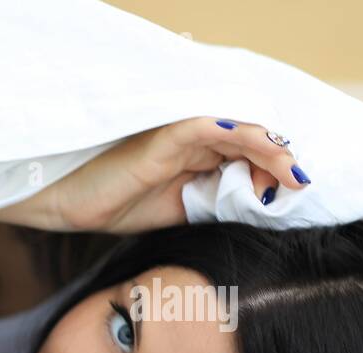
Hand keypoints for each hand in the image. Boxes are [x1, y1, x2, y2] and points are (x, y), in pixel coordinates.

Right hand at [0, 117, 310, 232]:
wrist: (63, 202)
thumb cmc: (107, 204)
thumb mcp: (170, 213)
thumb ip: (205, 206)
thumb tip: (247, 212)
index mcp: (191, 157)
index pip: (243, 156)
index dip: (270, 171)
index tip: (288, 195)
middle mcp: (191, 140)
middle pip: (249, 142)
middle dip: (278, 162)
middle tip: (299, 185)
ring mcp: (180, 134)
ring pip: (241, 132)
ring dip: (273, 152)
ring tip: (294, 175)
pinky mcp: (169, 135)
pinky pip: (218, 128)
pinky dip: (249, 140)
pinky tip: (269, 158)